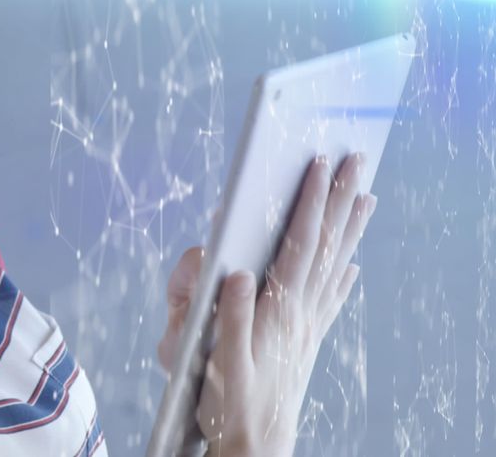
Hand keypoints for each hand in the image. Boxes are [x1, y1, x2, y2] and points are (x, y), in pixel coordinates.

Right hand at [157, 154, 376, 456]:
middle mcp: (300, 313)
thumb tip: (237, 272)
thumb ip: (229, 318)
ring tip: (366, 196)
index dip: (309, 203)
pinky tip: (353, 265)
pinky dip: (345, 275)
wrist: (254, 448)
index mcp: (278, 311)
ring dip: (351, 228)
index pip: (299, 244)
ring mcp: (307, 326)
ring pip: (336, 265)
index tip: (317, 166)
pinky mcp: (306, 342)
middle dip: (339, 199)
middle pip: (326, 245)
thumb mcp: (220, 364)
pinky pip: (331, 300)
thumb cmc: (230, 406)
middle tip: (355, 160)